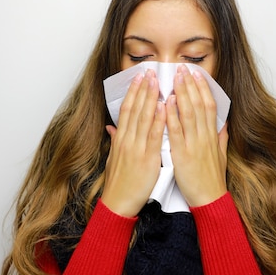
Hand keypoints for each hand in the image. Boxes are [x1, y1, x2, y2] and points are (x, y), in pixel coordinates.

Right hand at [101, 69, 165, 216]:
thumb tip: (111, 129)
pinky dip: (159, 119)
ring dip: (151, 97)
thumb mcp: (113, 159)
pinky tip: (163, 106)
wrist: (117, 203)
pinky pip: (154, 135)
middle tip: (150, 71)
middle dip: (143, 89)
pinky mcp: (147, 158)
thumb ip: (114, 141)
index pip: (127, 110)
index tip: (139, 77)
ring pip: (144, 117)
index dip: (134, 92)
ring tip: (157, 81)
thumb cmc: (119, 183)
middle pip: (135, 109)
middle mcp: (127, 140)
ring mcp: (136, 148)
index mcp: (121, 139)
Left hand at [166, 65, 227, 206]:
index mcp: (212, 136)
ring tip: (175, 78)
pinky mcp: (182, 154)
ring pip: (189, 113)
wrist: (209, 199)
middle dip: (190, 85)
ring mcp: (194, 144)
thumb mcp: (222, 156)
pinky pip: (176, 131)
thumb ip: (221, 138)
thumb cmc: (212, 180)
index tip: (197, 74)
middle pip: (199, 104)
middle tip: (183, 68)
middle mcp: (204, 137)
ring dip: (182, 93)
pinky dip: (172, 115)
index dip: (203, 88)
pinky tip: (168, 102)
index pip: (209, 106)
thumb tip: (224, 124)